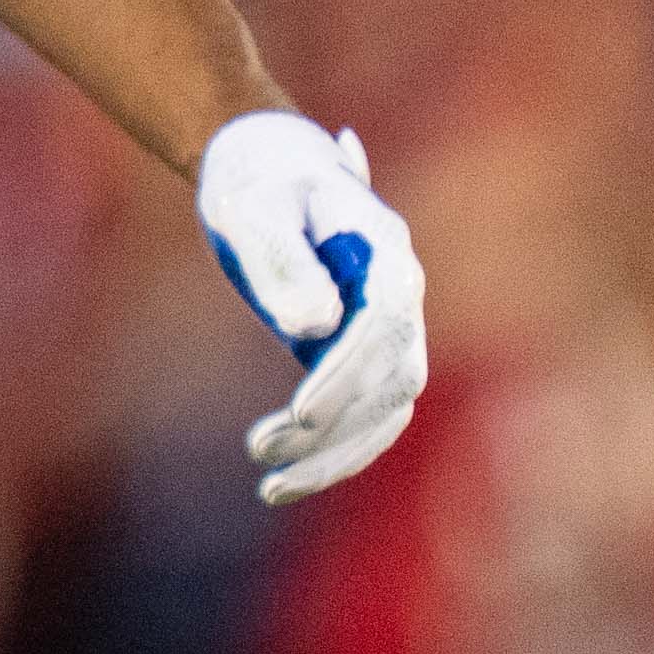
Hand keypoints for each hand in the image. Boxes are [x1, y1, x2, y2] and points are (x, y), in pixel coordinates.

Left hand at [195, 112, 426, 504]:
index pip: (381, 327)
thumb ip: (282, 258)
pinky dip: (333, 455)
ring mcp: (387, 334)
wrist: (267, 169)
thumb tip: (314, 327)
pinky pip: (365, 419)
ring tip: (267, 483)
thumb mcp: (254, 205)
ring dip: (334, 455)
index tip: (299, 412)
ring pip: (385, 413)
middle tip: (262, 452)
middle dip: (333, 425)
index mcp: (386, 253)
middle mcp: (400, 300)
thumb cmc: (259, 182)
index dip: (344, 374)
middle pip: (391, 381)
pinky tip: (281, 483)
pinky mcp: (360, 360)